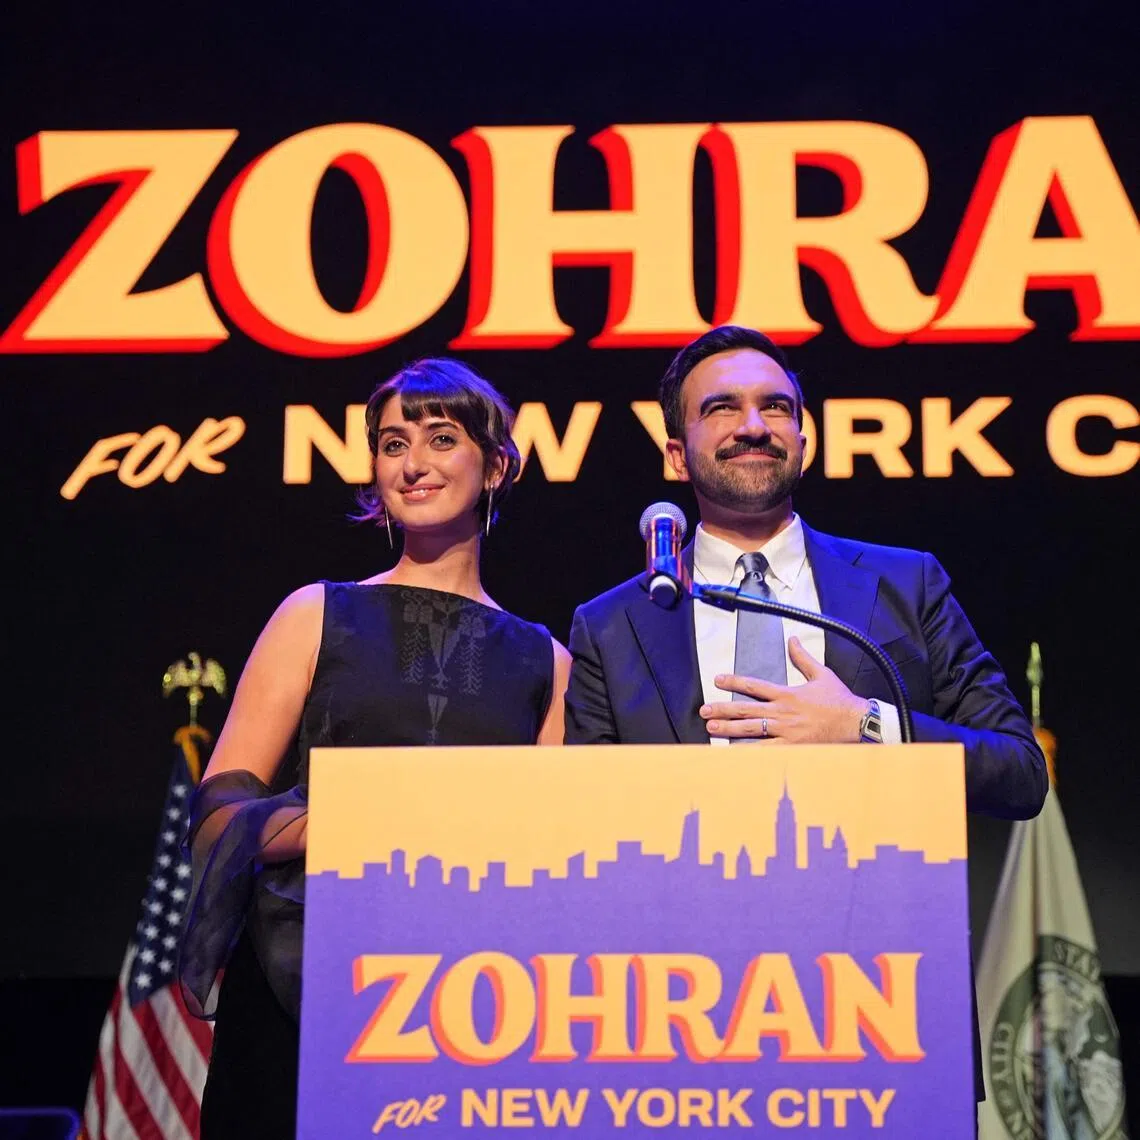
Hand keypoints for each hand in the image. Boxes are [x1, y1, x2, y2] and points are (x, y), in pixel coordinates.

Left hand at [700, 637, 870, 742]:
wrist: (856, 723)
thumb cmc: (840, 701)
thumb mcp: (821, 674)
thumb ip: (802, 658)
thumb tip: (792, 640)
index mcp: (787, 694)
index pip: (754, 686)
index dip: (734, 681)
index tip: (718, 680)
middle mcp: (782, 712)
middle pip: (746, 710)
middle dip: (722, 710)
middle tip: (704, 710)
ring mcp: (786, 731)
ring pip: (751, 730)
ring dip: (729, 730)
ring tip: (712, 729)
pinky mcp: (792, 747)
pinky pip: (766, 750)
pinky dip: (749, 752)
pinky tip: (735, 753)